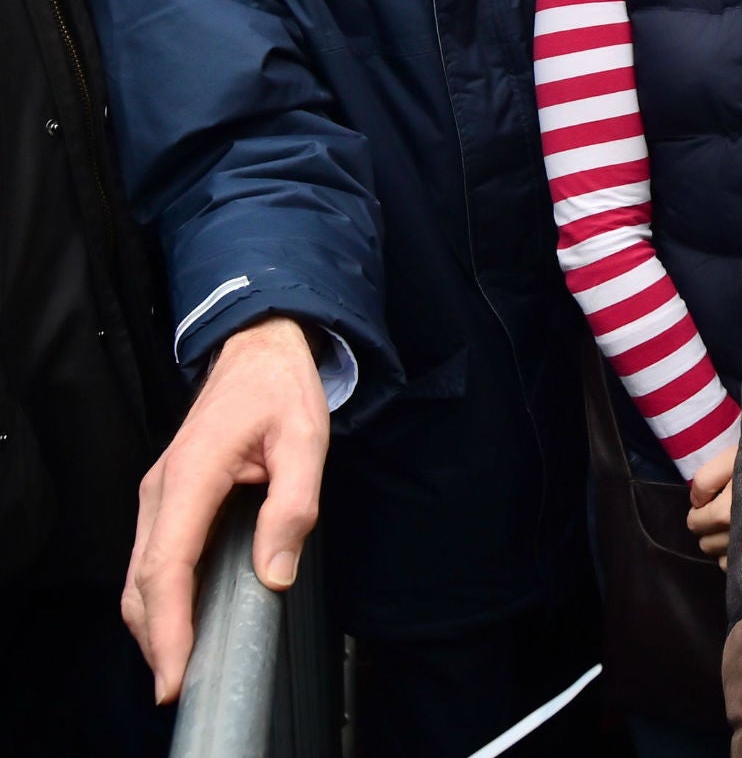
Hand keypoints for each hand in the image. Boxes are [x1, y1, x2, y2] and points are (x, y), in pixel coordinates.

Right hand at [124, 315, 329, 702]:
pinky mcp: (166, 498)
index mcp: (193, 474)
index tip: (174, 671)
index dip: (168, 626)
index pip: (167, 566)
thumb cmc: (281, 391)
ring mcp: (158, 493)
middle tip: (179, 686)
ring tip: (181, 664)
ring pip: (141, 573)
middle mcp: (163, 488)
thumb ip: (292, 508)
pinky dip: (159, 596)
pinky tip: (182, 619)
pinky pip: (153, 556)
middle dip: (156, 638)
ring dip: (154, 621)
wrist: (259, 349)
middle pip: (143, 580)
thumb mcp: (306, 440)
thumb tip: (273, 573)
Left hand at [686, 443, 737, 570]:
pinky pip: (739, 569)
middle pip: (706, 544)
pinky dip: (738, 557)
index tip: (711, 501)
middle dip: (709, 529)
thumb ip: (705, 479)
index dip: (698, 511)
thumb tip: (696, 504)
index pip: (696, 523)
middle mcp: (738, 537)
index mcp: (726, 513)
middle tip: (724, 511)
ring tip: (738, 525)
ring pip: (721, 559)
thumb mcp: (732, 458)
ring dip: (723, 544)